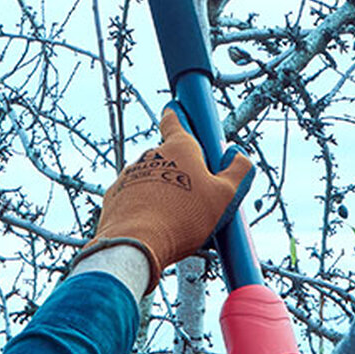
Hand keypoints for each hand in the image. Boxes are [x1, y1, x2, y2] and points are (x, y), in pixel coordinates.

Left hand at [74, 108, 252, 291]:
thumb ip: (239, 171)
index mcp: (179, 148)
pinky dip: (143, 207)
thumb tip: (239, 156)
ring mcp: (129, 175)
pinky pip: (133, 197)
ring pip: (149, 178)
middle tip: (194, 195)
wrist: (135, 244)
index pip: (175, 121)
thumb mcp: (225, 196)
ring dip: (161, 191)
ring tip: (175, 219)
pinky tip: (154, 226)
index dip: (177, 116)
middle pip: (167, 156)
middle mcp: (150, 155)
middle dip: (179, 170)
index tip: (175, 110)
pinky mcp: (114, 196)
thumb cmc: (183, 218)